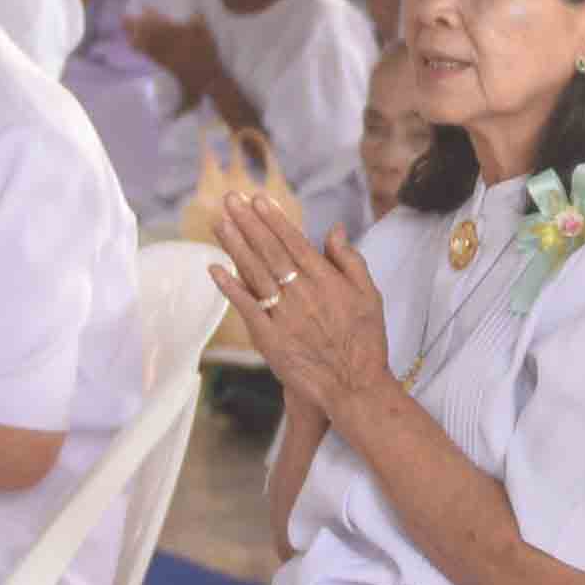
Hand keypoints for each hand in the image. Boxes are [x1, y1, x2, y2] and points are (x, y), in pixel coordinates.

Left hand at [203, 172, 385, 412]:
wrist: (354, 386)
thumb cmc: (365, 341)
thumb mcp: (369, 295)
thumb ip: (350, 260)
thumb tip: (334, 229)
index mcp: (326, 280)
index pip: (294, 242)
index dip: (274, 220)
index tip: (257, 200)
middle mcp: (302, 293)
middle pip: (270, 251)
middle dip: (249, 222)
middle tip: (230, 199)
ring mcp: (283, 315)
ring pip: (255, 273)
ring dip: (235, 246)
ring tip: (219, 222)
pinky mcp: (270, 338)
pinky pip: (246, 307)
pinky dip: (230, 287)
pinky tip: (215, 268)